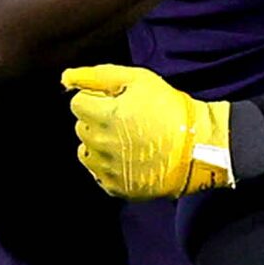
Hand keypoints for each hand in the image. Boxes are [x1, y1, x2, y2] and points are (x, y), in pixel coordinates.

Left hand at [61, 64, 233, 197]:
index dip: (96, 99)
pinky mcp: (116, 188)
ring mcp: (108, 169)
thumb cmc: (170, 108)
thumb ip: (97, 75)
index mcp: (104, 115)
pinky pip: (98, 174)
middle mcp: (101, 144)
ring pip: (86, 151)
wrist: (198, 146)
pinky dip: (108, 165)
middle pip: (81, 127)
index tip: (117, 102)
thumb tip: (65, 77)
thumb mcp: (138, 79)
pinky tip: (129, 158)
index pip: (77, 104)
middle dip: (97, 120)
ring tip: (126, 140)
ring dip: (99, 143)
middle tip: (126, 120)